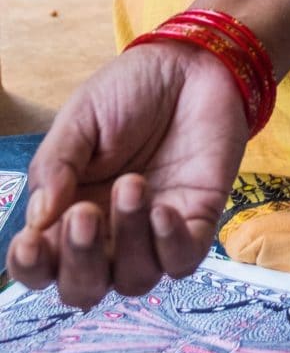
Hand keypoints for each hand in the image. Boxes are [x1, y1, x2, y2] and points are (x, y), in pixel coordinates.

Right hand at [6, 41, 248, 309]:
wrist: (190, 64)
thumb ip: (56, 167)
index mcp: (68, 212)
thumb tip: (37, 221)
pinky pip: (182, 262)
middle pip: (84, 288)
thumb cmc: (129, 90)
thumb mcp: (80, 118)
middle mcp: (108, 234)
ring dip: (128, 241)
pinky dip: (170, 244)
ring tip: (133, 184)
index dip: (30, 268)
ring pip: (134, 280)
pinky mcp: (197, 223)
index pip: (41, 265)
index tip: (30, 244)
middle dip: (80, 263)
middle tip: (84, 214)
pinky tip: (164, 209)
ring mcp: (153, 233)